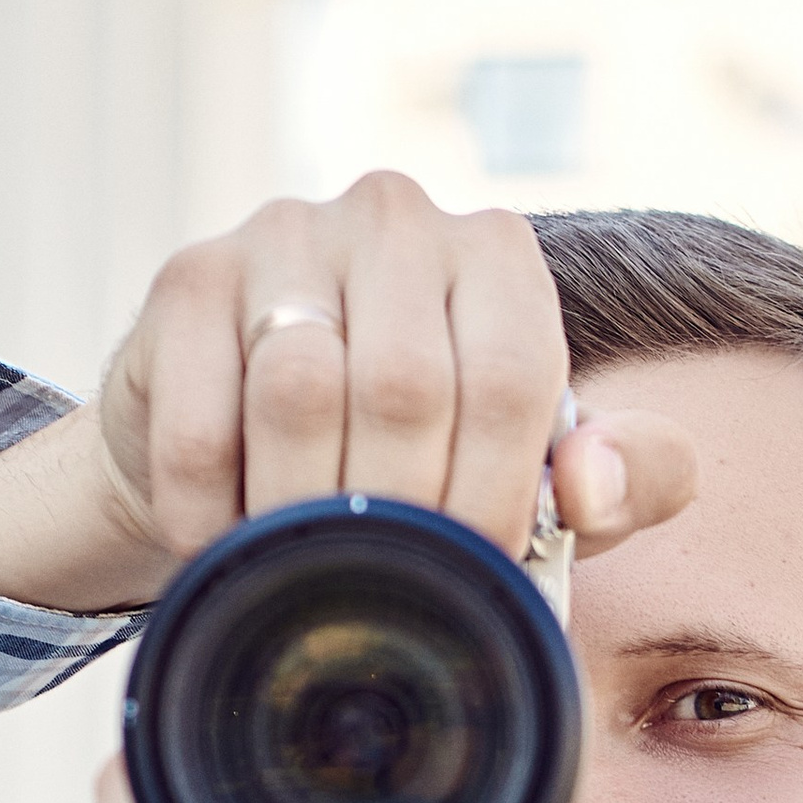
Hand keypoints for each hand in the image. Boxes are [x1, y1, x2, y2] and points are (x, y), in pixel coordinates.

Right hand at [0, 173, 694, 610]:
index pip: (513, 379)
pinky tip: (227, 546)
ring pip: (298, 389)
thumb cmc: (418, 461)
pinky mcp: (186, 277)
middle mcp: (395, 217)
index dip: (494, 498)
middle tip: (380, 585)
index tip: (469, 569)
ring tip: (303, 571)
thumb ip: (616, 481)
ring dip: (300, 512)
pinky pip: (198, 418)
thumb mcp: (536, 475)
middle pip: (406, 387)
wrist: (248, 436)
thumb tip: (593, 483)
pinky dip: (213, 510)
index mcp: (497, 255)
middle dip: (396, 515)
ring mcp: (282, 233)